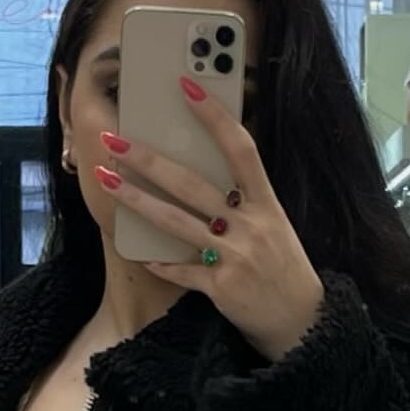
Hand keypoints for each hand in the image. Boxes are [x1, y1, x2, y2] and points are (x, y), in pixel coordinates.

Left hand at [95, 76, 323, 362]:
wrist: (303, 323)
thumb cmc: (283, 268)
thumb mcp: (274, 225)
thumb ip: (243, 201)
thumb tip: (198, 171)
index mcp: (267, 203)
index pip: (241, 149)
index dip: (214, 117)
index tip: (186, 87)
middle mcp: (251, 226)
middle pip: (192, 184)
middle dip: (149, 160)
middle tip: (115, 140)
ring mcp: (235, 258)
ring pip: (176, 223)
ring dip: (137, 200)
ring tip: (107, 180)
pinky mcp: (221, 289)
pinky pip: (180, 271)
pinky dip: (159, 262)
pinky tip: (139, 253)